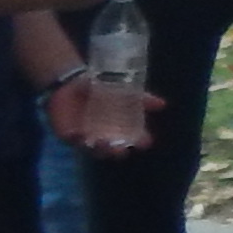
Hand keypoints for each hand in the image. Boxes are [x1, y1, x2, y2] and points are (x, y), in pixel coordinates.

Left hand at [47, 71, 161, 158]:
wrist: (71, 82)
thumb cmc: (99, 88)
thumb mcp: (122, 89)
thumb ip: (141, 98)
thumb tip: (163, 104)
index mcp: (119, 128)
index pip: (133, 138)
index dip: (140, 141)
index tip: (145, 142)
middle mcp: (104, 136)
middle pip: (113, 149)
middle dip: (118, 150)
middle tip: (121, 148)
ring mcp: (86, 137)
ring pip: (94, 149)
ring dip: (99, 148)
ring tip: (103, 143)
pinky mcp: (68, 134)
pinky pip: (73, 140)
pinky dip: (76, 138)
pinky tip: (80, 134)